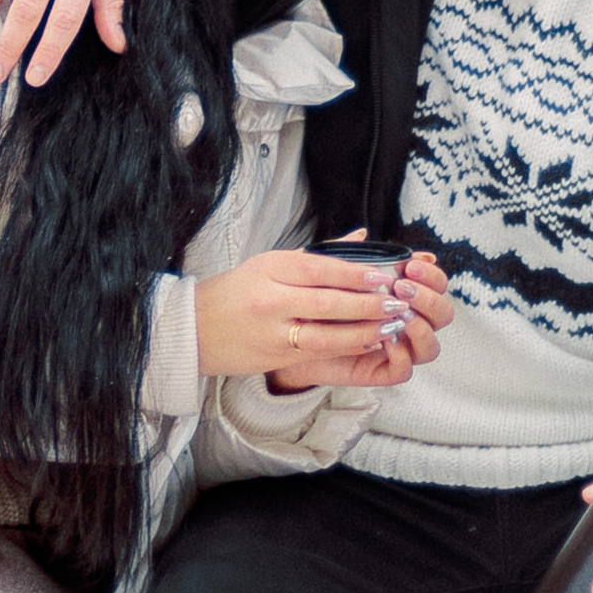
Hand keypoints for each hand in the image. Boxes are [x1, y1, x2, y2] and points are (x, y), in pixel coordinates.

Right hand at [195, 246, 447, 385]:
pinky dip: (348, 347)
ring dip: (364, 331)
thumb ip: (317, 254)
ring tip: (392, 325)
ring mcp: (272, 331)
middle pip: (329, 302)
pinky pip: (319, 353)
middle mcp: (270, 299)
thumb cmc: (236, 292)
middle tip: (398, 302)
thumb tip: (361, 237)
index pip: (320, 268)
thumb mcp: (269, 263)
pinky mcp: (275, 356)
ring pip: (327, 333)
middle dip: (368, 304)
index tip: (383, 276)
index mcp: (270, 268)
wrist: (194, 329)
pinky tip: (370, 342)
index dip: (355, 273)